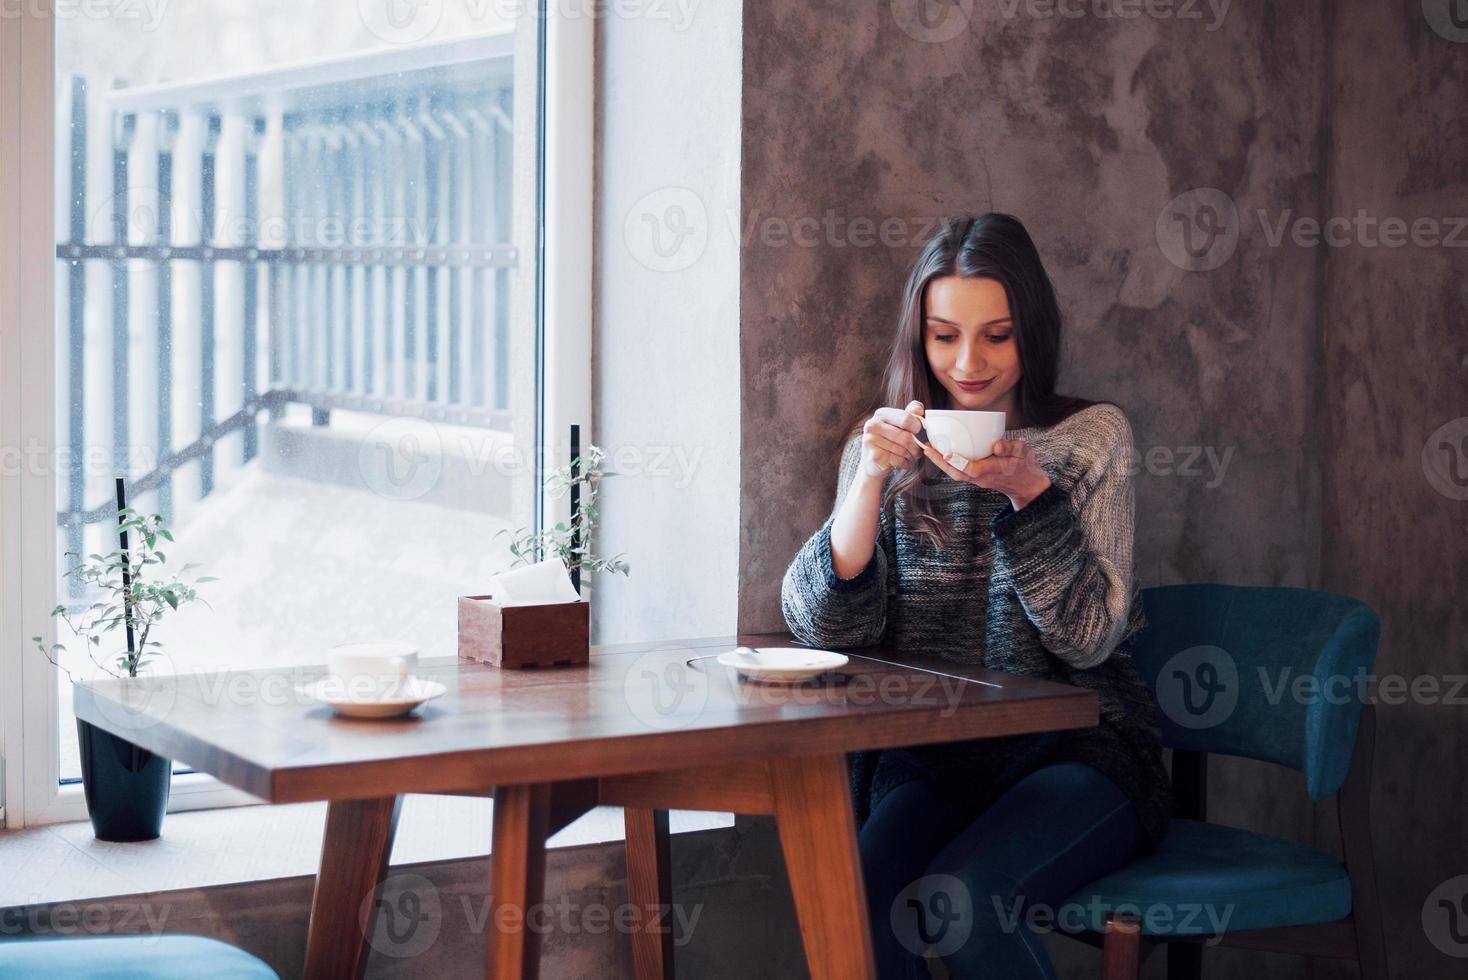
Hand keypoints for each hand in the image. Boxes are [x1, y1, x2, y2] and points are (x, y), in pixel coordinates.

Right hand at [859, 400, 925, 477]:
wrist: (873, 461)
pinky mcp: (874, 457)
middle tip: (918, 450)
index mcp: (881, 414)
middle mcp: (873, 425)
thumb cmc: (890, 440)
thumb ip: (910, 413)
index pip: (907, 418)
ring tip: (910, 457)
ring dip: (911, 456)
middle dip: (916, 446)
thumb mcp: (899, 424)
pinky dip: (905, 463)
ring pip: (903, 450)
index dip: (917, 427)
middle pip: (906, 437)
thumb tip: (919, 410)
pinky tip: (903, 463)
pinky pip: (898, 460)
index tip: (918, 432)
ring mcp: (871, 441)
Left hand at [920, 437, 1052, 509]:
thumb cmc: (1026, 465)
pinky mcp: (977, 478)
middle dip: (940, 462)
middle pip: (957, 473)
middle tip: (926, 447)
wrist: (1027, 485)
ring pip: (956, 474)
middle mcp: (982, 478)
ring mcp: (978, 480)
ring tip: (928, 448)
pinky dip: (948, 464)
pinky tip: (941, 453)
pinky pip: (959, 472)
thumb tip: (997, 446)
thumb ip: (1011, 448)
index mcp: (994, 471)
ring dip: (940, 463)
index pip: (973, 469)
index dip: (959, 462)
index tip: (946, 454)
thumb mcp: (1024, 453)